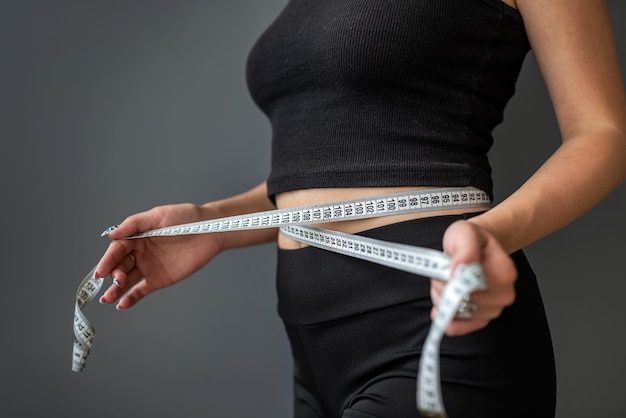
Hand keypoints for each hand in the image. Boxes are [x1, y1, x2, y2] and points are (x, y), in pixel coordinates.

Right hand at [95, 203, 223, 309]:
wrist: (210, 230)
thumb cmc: (186, 217)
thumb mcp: (158, 215)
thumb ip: (134, 224)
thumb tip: (110, 234)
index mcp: (137, 237)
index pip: (117, 250)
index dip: (107, 261)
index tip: (100, 271)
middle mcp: (139, 253)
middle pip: (120, 266)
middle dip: (114, 274)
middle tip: (116, 280)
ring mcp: (149, 267)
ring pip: (127, 280)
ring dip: (115, 290)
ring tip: (107, 299)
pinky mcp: (160, 279)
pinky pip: (141, 290)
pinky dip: (131, 298)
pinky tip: (122, 304)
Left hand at [430, 220, 516, 335]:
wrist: (477, 247)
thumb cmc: (471, 240)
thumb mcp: (466, 233)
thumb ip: (465, 248)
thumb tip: (459, 269)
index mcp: (504, 273)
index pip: (467, 285)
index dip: (449, 276)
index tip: (449, 264)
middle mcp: (503, 294)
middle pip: (460, 300)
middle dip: (443, 285)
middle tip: (445, 270)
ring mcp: (493, 310)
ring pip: (454, 312)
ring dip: (442, 297)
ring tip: (447, 281)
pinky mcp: (481, 320)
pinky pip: (458, 328)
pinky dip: (446, 317)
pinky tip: (443, 304)